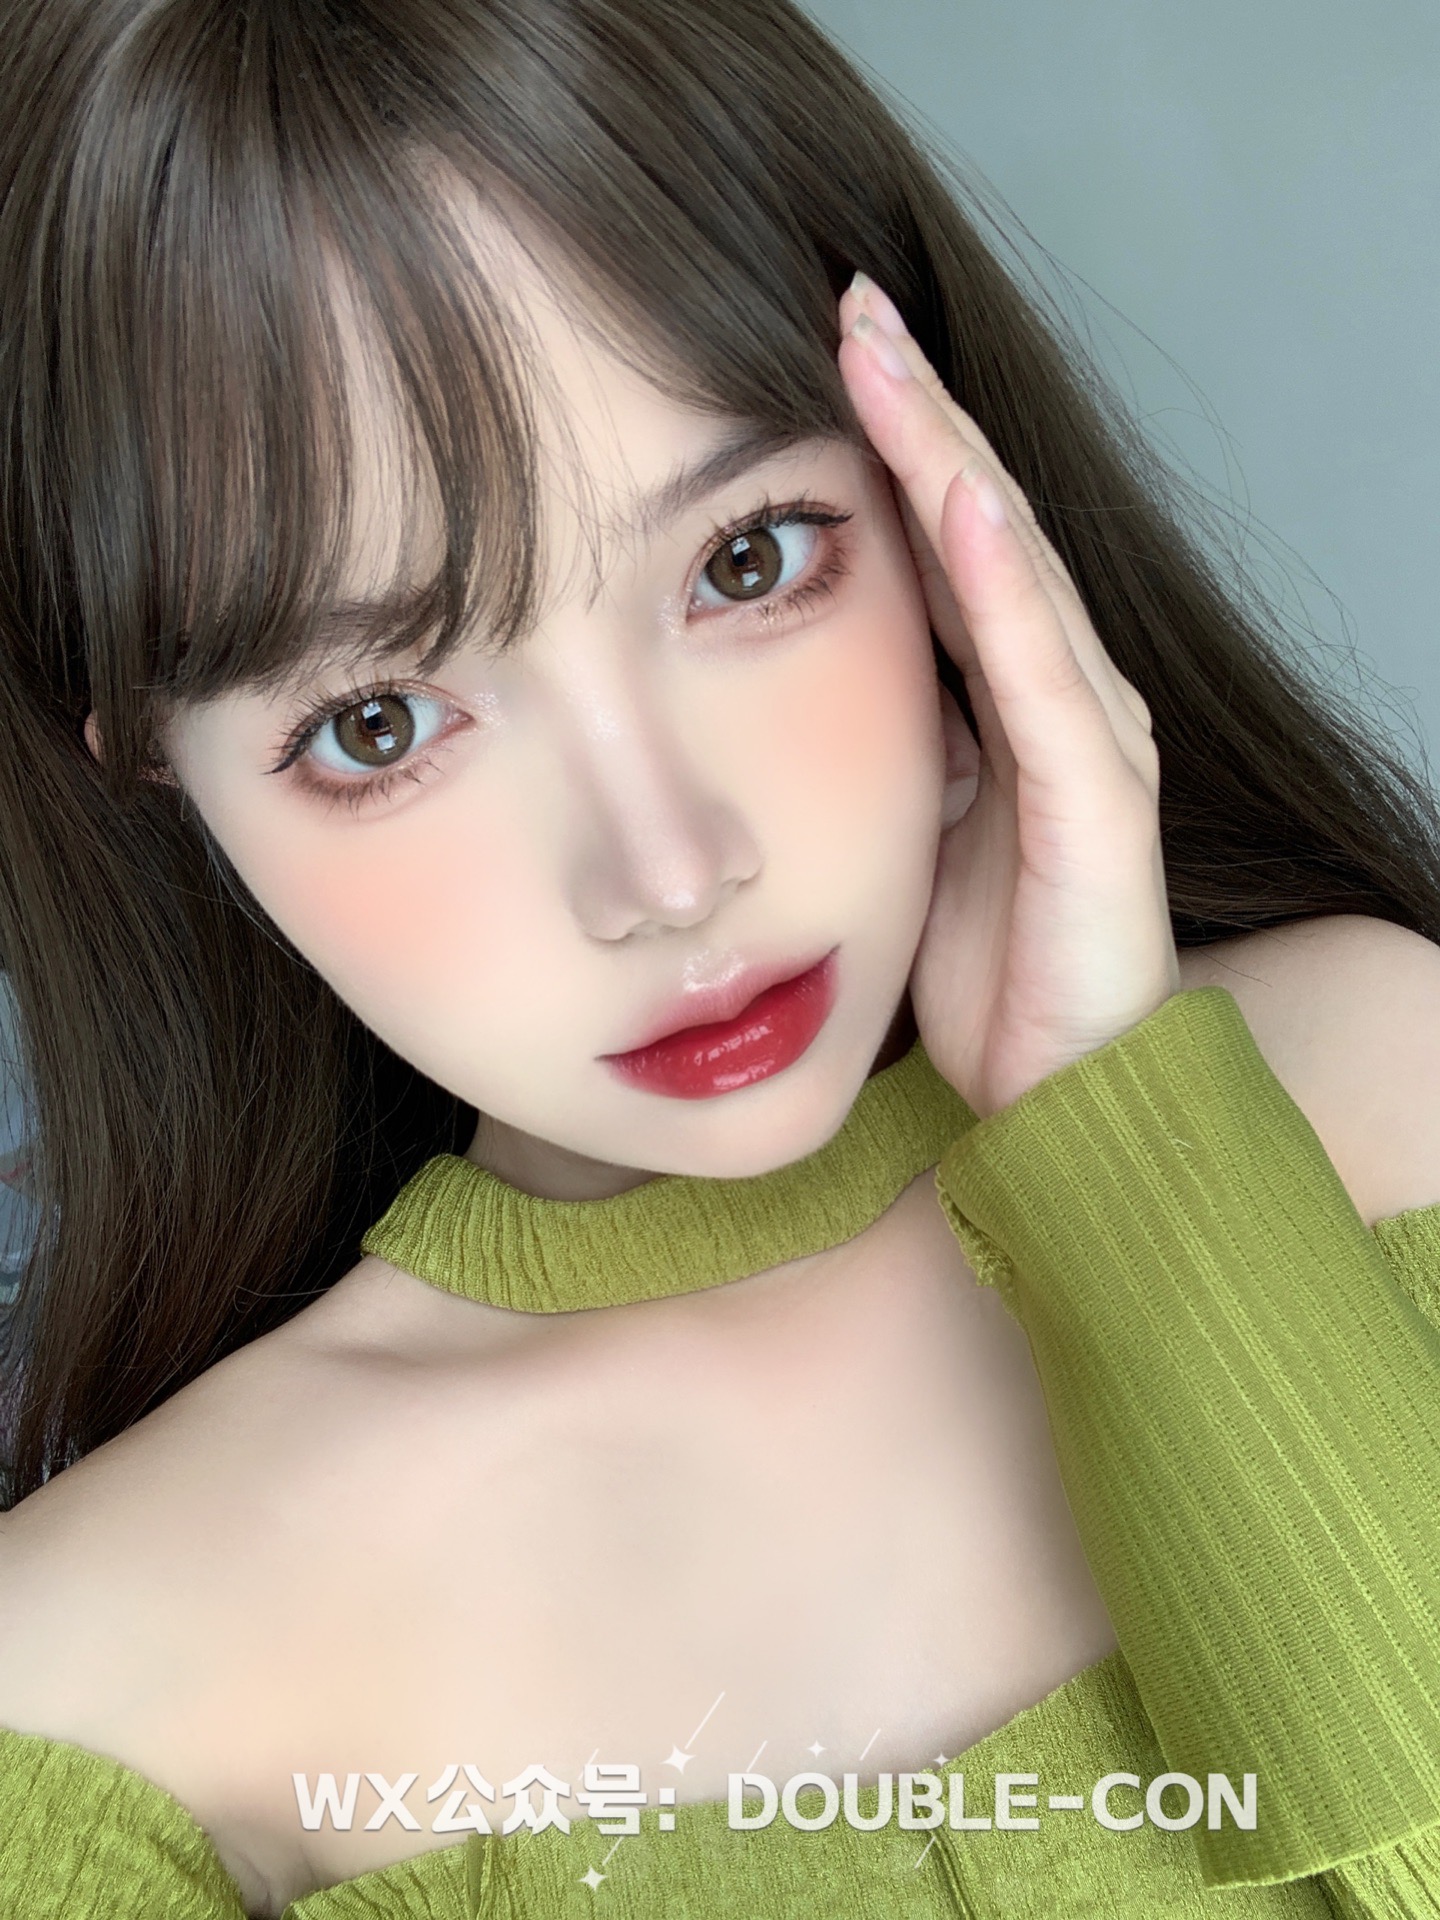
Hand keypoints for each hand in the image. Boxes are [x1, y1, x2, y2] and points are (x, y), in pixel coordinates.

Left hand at [838, 273, 1181, 1119]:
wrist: (1063, 1092)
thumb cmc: (988, 964)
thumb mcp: (905, 827)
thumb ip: (880, 743)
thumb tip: (800, 679)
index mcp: (1005, 697)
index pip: (946, 540)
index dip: (892, 443)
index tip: (819, 349)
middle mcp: (1058, 694)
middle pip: (982, 522)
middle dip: (917, 411)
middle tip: (848, 305)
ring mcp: (1089, 738)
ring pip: (1016, 570)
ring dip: (950, 460)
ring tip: (887, 361)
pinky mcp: (1098, 804)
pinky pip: (1044, 680)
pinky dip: (1006, 587)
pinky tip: (964, 504)